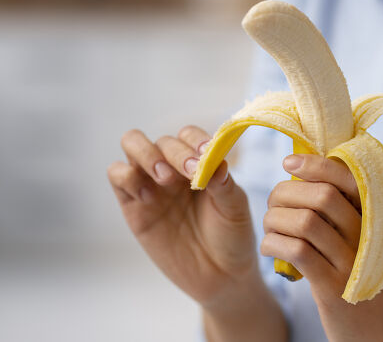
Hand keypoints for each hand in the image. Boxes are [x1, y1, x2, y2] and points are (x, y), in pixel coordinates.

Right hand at [108, 125, 256, 308]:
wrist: (220, 277)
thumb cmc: (232, 236)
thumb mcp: (234, 208)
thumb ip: (222, 182)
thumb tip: (213, 159)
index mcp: (201, 163)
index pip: (190, 135)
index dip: (195, 141)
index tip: (206, 155)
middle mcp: (174, 168)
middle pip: (161, 139)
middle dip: (174, 151)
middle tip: (188, 172)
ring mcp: (152, 184)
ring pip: (133, 145)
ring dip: (147, 155)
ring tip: (165, 179)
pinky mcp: (133, 206)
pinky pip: (118, 176)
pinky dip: (127, 177)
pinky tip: (148, 197)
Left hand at [260, 153, 382, 340]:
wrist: (378, 327)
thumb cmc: (358, 271)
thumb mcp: (361, 234)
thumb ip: (341, 206)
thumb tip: (301, 167)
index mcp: (375, 215)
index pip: (348, 177)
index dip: (315, 165)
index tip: (289, 163)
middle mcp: (367, 234)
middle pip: (321, 196)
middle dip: (286, 193)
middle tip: (273, 202)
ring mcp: (352, 262)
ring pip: (305, 222)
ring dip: (275, 220)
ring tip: (270, 228)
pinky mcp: (333, 287)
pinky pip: (297, 252)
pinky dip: (274, 243)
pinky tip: (269, 247)